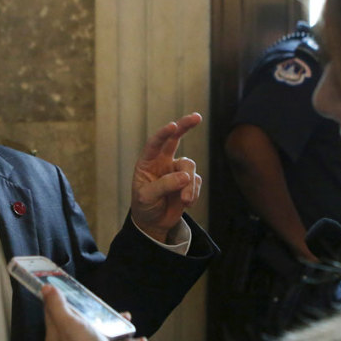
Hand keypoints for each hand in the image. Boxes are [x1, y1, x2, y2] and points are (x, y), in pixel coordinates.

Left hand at [42, 286, 147, 340]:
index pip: (53, 315)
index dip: (60, 299)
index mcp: (58, 340)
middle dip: (94, 313)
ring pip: (100, 337)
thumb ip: (58, 307)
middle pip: (79, 325)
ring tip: (127, 320)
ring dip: (115, 327)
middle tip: (105, 305)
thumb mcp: (71, 327)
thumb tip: (45, 289)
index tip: (70, 287)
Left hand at [131, 112, 202, 242]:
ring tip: (185, 200)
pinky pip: (196, 182)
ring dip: (189, 184)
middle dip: (185, 126)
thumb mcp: (146, 197)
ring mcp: (177, 171)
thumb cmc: (144, 207)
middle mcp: (163, 162)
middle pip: (175, 138)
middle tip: (197, 117)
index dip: (164, 133)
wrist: (153, 223)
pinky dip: (193, 193)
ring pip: (190, 167)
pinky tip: (187, 204)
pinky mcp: (189, 182)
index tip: (173, 126)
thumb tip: (185, 177)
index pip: (155, 143)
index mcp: (148, 161)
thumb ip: (164, 185)